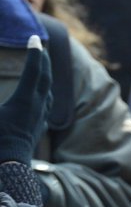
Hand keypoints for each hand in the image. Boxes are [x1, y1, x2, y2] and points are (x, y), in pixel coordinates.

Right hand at [0, 35, 51, 164]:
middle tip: (41, 47)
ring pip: (48, 91)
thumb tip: (7, 99)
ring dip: (45, 76)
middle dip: (43, 61)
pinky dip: (44, 92)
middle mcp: (37, 107)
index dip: (34, 53)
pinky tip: (42, 94)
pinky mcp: (38, 127)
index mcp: (25, 100)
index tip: (34, 38)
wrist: (9, 168)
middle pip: (45, 78)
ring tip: (42, 66)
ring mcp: (40, 118)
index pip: (34, 71)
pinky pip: (46, 105)